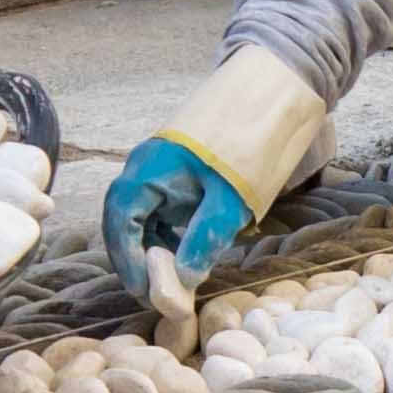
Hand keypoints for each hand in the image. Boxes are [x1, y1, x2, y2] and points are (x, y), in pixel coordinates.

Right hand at [101, 136, 253, 306]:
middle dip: (134, 259)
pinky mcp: (173, 173)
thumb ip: (204, 239)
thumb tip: (183, 281)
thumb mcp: (230, 199)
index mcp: (147, 169)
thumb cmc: (251, 143)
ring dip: (149, 249)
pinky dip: (164, 235)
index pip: (120, 220)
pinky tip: (183, 252)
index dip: (128, 261)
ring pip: (138, 216)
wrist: (271, 98)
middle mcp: (143, 167)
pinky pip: (156, 209)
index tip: (146, 291)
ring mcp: (156, 169)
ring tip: (171, 279)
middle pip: (122, 220)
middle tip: (155, 294)